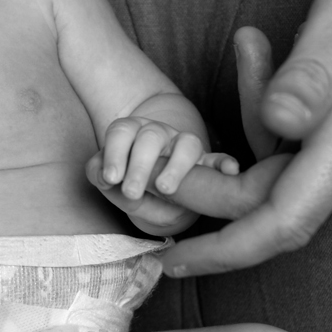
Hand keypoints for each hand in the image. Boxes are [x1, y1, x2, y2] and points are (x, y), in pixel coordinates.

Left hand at [86, 115, 240, 235]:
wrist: (159, 199)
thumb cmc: (134, 187)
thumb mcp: (113, 185)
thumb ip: (102, 179)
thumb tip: (103, 176)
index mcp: (133, 133)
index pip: (122, 132)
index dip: (114, 152)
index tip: (110, 178)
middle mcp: (160, 135)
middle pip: (151, 136)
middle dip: (139, 164)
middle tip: (130, 191)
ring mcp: (185, 147)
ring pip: (186, 144)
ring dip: (176, 166)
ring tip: (165, 188)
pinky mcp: (207, 164)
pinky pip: (219, 160)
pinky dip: (225, 163)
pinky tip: (230, 171)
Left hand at [165, 0, 331, 276]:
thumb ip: (310, 76)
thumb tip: (275, 125)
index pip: (283, 221)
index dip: (223, 249)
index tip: (174, 259)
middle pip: (282, 193)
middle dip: (226, 167)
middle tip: (194, 117)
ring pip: (304, 162)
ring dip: (262, 121)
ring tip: (254, 46)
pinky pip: (329, 140)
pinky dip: (293, 114)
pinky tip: (286, 60)